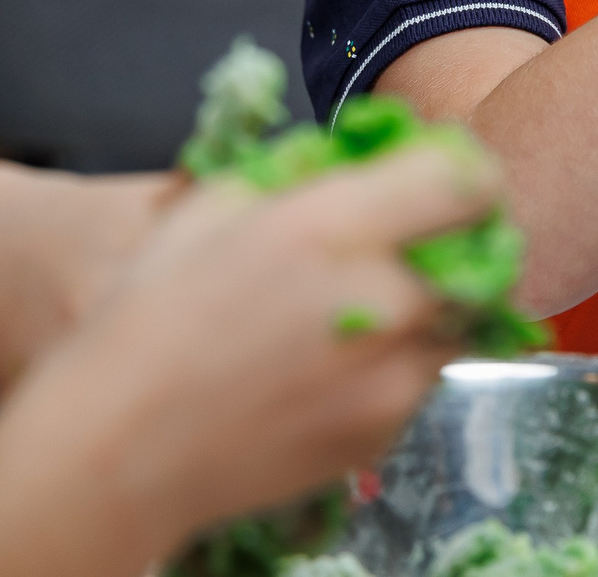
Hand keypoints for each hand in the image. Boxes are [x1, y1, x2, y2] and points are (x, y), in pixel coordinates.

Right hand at [0, 149, 498, 576]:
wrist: (118, 444)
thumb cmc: (146, 313)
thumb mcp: (213, 204)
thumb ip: (302, 173)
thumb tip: (367, 153)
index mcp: (329, 228)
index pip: (463, 180)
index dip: (464, 171)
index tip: (448, 176)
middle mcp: (377, 301)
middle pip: (479, 255)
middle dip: (458, 240)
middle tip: (423, 236)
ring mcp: (388, 379)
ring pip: (459, 324)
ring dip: (434, 305)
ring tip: (375, 300)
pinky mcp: (381, 434)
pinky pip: (422, 382)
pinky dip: (401, 364)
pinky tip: (341, 357)